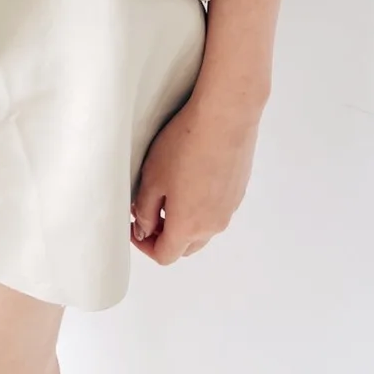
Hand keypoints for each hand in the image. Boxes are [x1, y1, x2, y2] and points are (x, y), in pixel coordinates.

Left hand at [130, 90, 260, 264]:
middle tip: (150, 211)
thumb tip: (144, 229)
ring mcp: (229, 210)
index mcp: (187, 227)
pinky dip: (202, 207)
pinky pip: (216, 211)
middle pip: (185, 247)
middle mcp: (212, 226)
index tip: (135, 226)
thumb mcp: (152, 178)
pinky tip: (192, 178)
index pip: (164, 255)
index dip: (144, 245)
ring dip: (185, 222)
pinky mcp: (238, 192)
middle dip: (165, 235)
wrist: (225, 119)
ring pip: (203, 230)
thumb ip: (145, 210)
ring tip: (171, 192)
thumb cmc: (185, 146)